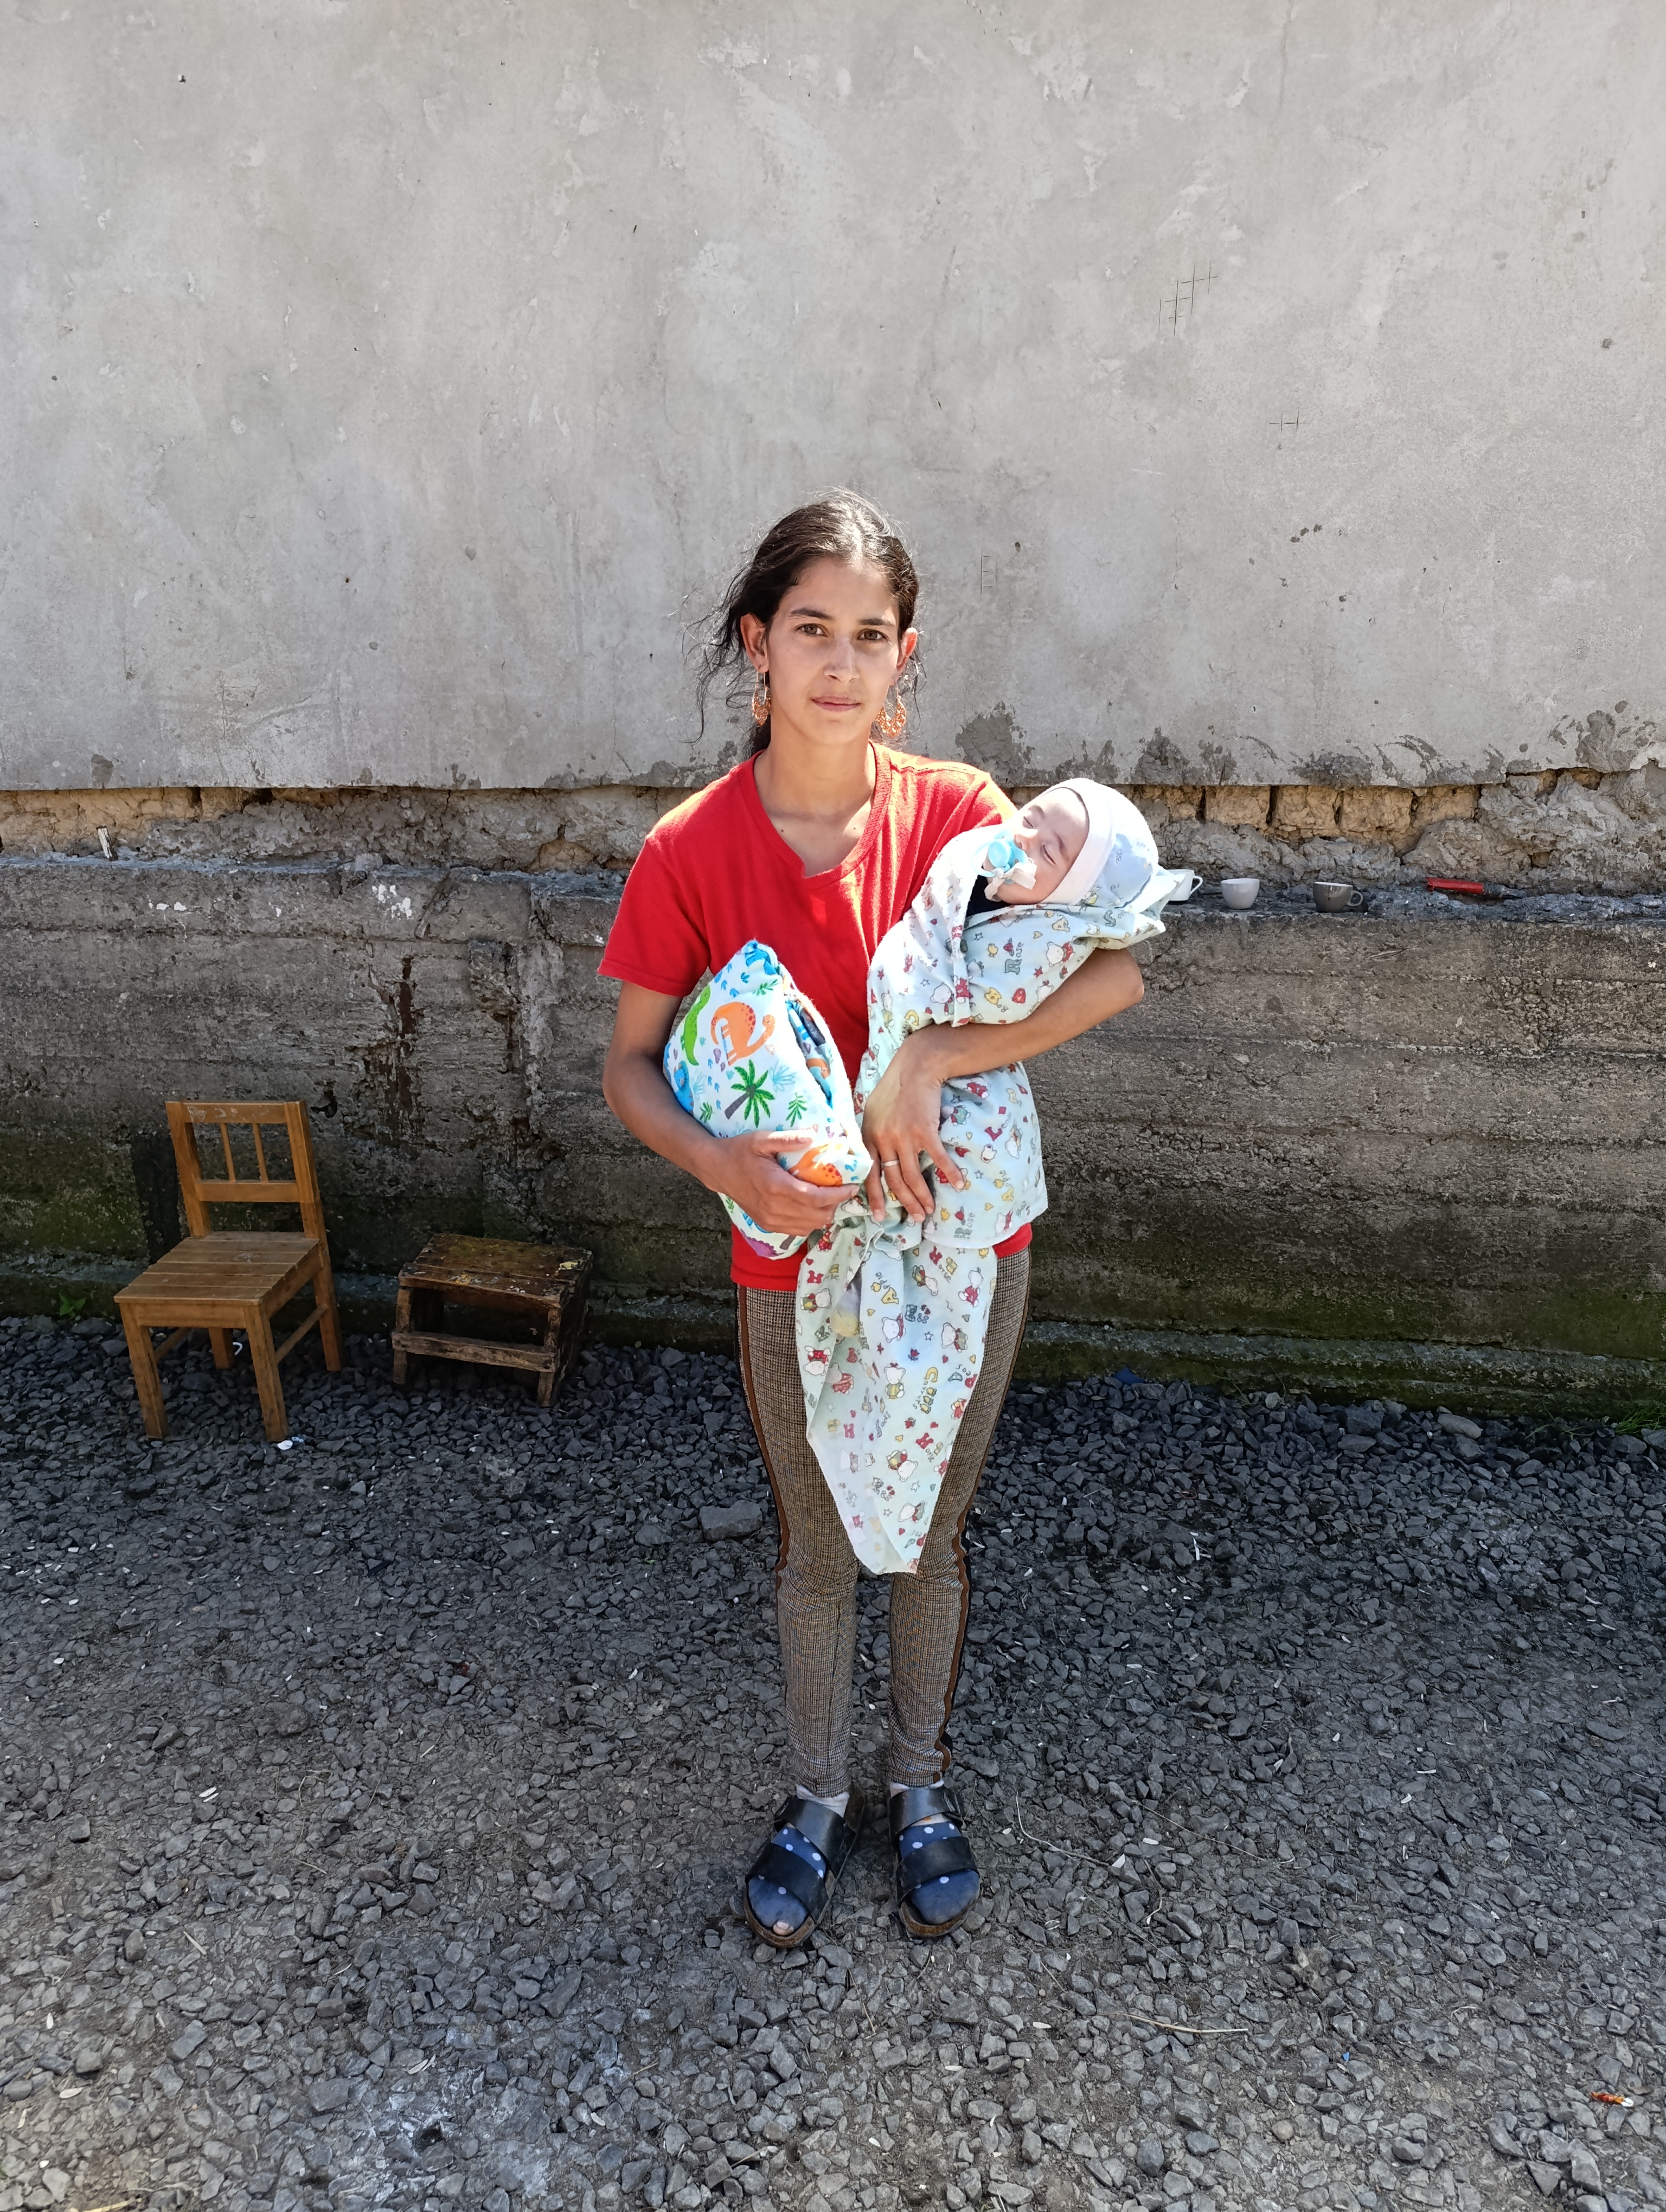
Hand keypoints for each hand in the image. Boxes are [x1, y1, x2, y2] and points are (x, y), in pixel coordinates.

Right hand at [699, 1129, 859, 1237]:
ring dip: (824, 1213)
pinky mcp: (768, 1225)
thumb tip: (812, 1137)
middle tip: (842, 1189)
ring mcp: (770, 1219)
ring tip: (829, 1197)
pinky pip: (799, 1230)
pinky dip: (811, 1221)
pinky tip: (813, 1207)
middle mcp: (774, 1207)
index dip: (838, 1195)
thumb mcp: (760, 1139)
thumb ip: (786, 1139)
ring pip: (810, 1226)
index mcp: (775, 1186)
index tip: (852, 1187)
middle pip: (817, 1215)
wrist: (718, 1170)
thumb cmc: (740, 1151)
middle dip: (835, 1204)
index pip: (815, 1198)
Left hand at [860, 1029, 967, 1222]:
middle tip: (916, 1218)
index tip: (879, 1216)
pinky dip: (950, 1173)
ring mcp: (903, 1137)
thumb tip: (876, 1154)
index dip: (875, 1197)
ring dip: (923, 1196)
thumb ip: (873, 1134)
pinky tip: (959, 1184)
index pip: (870, 1174)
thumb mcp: (873, 1111)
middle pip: (894, 1180)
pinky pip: (938, 1159)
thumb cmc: (896, 1087)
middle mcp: (883, 1140)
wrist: (916, 1067)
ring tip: (930, 1210)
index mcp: (869, 1136)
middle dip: (906, 1203)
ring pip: (912, 1176)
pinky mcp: (924, 1131)